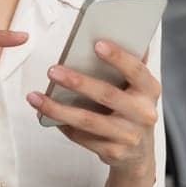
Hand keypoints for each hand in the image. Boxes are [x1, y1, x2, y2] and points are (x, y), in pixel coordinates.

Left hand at [27, 40, 160, 186]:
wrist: (140, 154)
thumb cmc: (134, 110)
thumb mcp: (140, 89)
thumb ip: (131, 66)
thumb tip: (124, 32)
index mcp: (150, 91)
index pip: (136, 70)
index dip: (118, 57)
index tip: (97, 44)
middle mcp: (143, 113)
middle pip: (107, 95)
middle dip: (77, 82)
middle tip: (52, 70)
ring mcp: (128, 136)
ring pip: (88, 120)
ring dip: (58, 108)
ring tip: (35, 97)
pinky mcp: (113, 152)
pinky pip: (81, 136)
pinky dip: (62, 125)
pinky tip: (46, 115)